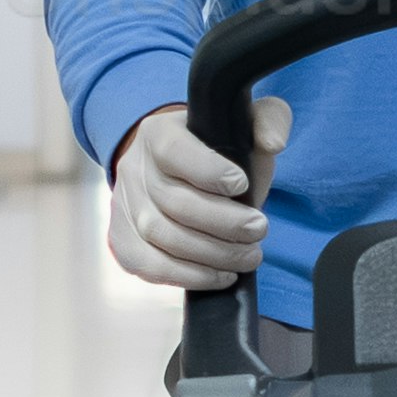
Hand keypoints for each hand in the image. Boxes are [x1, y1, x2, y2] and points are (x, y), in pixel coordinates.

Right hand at [100, 101, 268, 294]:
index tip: (242, 184)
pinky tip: (220, 275)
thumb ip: (269, 121)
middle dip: (225, 223)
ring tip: (249, 256)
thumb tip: (274, 142)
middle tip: (259, 230)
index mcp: (159, 133)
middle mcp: (134, 168)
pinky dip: (187, 276)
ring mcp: (124, 206)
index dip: (209, 172)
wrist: (178, 172)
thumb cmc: (218, 150)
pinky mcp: (122, 238)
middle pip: (174, 203)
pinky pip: (147, 265)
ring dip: (212, 254)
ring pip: (162, 237)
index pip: (175, 152)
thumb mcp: (244, 125)